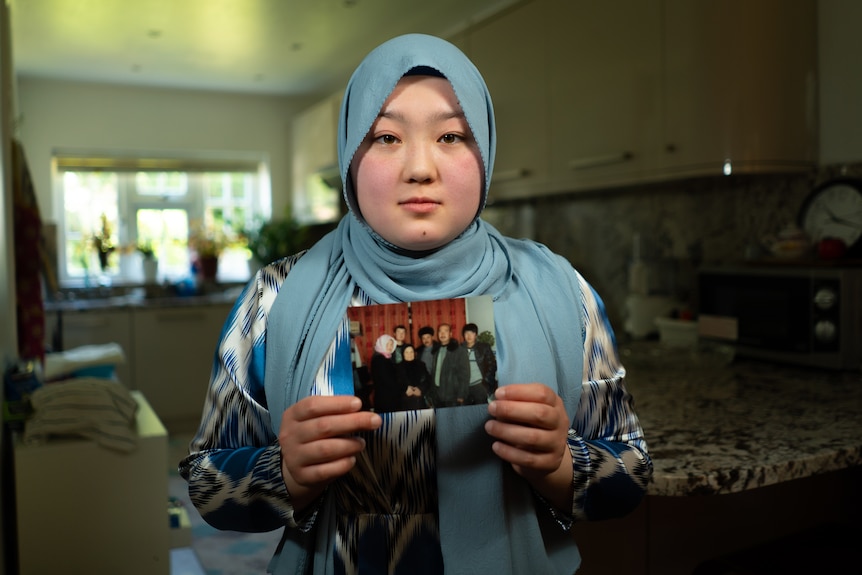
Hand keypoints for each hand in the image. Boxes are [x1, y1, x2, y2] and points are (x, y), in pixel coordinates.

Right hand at [279, 395, 381, 510]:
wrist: (298, 465)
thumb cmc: (314, 435)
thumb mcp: (316, 418)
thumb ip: (334, 410)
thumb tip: (360, 407)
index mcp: (292, 415)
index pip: (312, 405)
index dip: (338, 404)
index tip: (358, 404)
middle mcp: (290, 435)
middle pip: (323, 426)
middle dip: (353, 422)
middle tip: (374, 421)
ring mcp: (294, 457)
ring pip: (326, 449)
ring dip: (349, 445)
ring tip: (361, 443)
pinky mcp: (302, 476)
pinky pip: (326, 470)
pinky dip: (343, 464)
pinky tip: (352, 458)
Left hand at [485, 383, 572, 509]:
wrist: (548, 455)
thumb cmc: (533, 425)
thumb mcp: (530, 409)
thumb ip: (517, 402)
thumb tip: (497, 401)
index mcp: (555, 404)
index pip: (542, 393)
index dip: (519, 391)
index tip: (498, 393)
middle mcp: (559, 422)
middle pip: (540, 414)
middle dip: (511, 410)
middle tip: (491, 409)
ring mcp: (556, 444)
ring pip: (532, 438)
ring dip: (506, 431)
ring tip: (490, 427)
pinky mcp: (550, 463)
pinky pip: (528, 459)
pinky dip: (509, 452)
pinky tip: (496, 446)